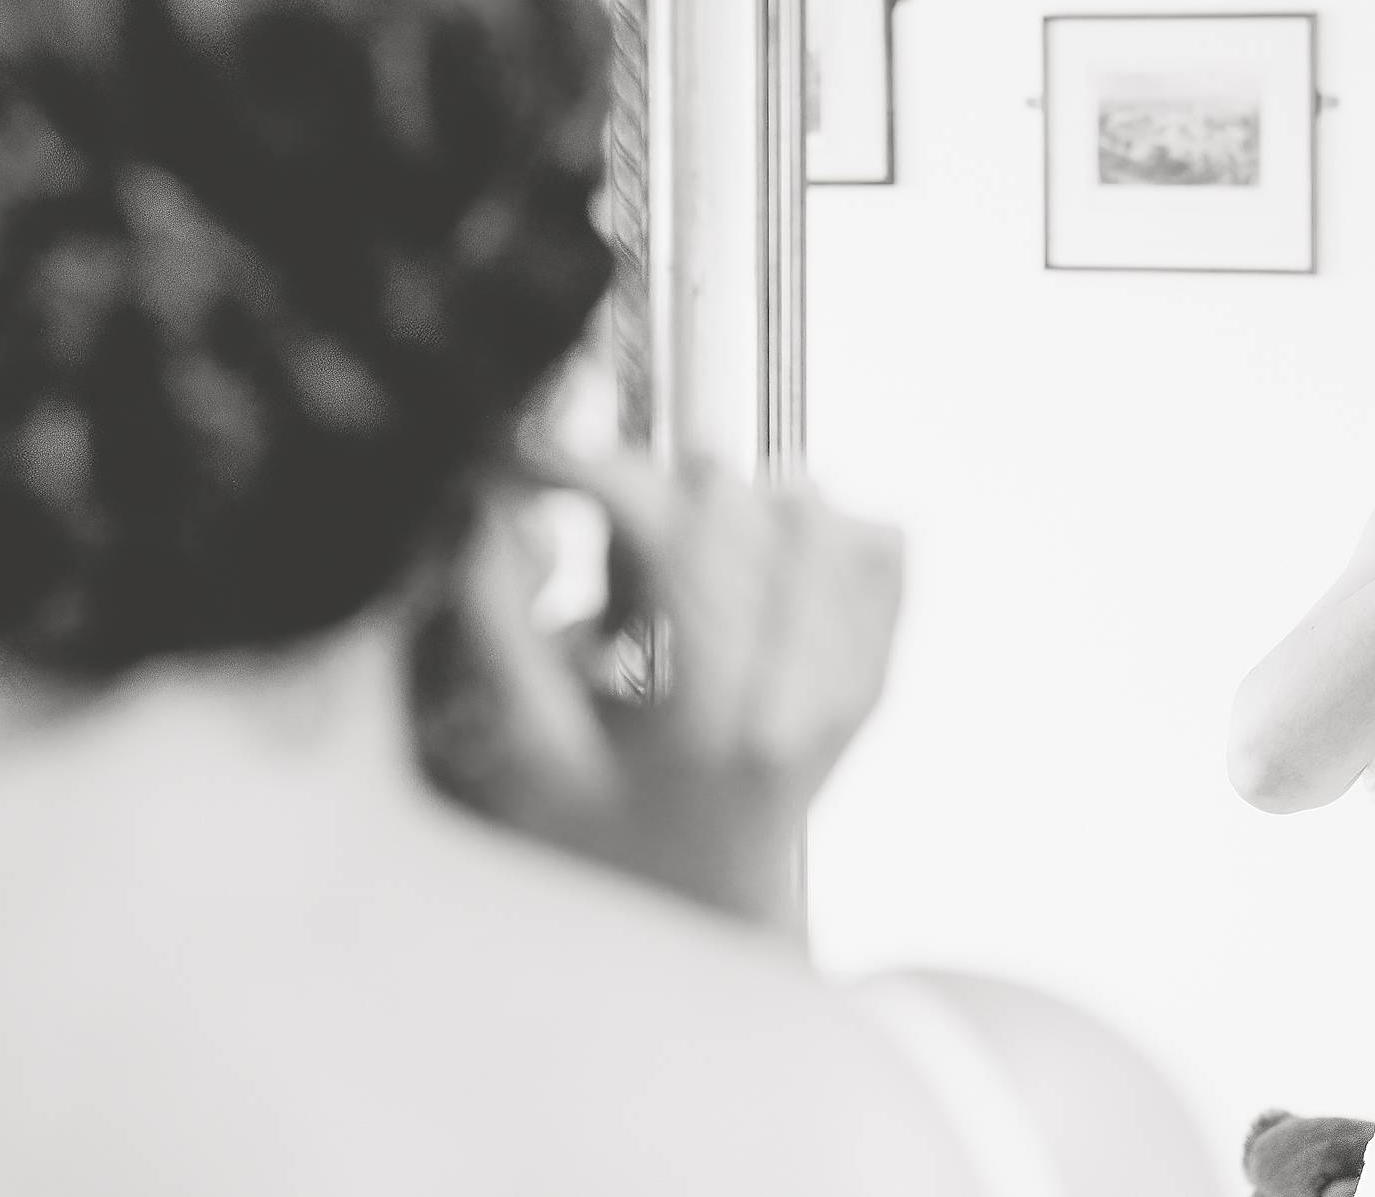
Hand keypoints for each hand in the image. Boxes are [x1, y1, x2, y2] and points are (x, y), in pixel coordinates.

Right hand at [437, 446, 906, 862]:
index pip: (678, 534)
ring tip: (676, 564)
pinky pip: (881, 548)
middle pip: (754, 506)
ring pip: (820, 514)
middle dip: (663, 488)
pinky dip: (815, 530)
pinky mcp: (875, 669)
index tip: (541, 454)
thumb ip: (501, 624)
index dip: (601, 469)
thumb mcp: (527, 753)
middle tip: (605, 534)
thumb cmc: (603, 848)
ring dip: (737, 505)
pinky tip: (755, 560)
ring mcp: (851, 682)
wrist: (703, 919)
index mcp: (715, 720)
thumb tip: (493, 506)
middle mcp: (803, 696)